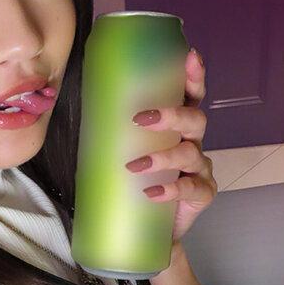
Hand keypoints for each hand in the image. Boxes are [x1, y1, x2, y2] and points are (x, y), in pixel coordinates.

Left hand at [125, 47, 216, 244]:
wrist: (149, 228)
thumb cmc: (135, 181)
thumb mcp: (123, 150)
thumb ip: (113, 128)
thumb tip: (82, 101)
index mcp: (177, 126)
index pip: (190, 95)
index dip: (193, 75)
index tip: (189, 56)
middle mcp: (192, 142)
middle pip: (196, 120)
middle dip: (172, 115)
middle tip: (141, 118)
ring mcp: (200, 168)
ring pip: (191, 154)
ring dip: (162, 157)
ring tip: (135, 166)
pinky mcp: (202, 194)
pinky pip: (192, 189)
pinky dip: (170, 190)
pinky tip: (151, 193)